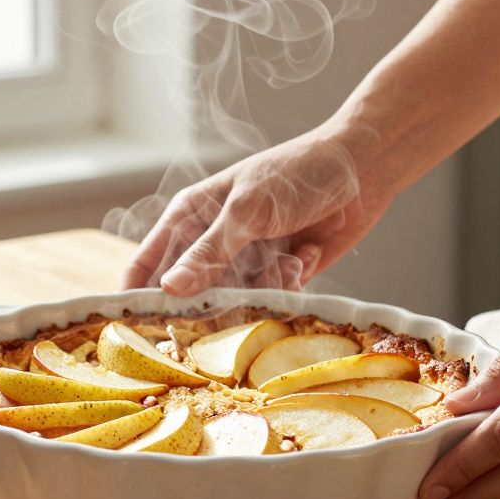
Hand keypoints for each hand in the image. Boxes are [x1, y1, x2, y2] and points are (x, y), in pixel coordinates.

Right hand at [122, 123, 392, 295]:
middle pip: (191, 293)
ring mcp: (247, 260)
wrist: (363, 170)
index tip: (136, 329)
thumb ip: (208, 253)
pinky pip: (269, 300)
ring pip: (233, 301)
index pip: (148, 262)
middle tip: (239, 293)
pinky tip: (305, 256)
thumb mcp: (247, 211)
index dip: (137, 295)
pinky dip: (288, 284)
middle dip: (214, 300)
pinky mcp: (279, 274)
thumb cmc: (297, 173)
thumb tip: (169, 288)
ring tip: (287, 257)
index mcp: (191, 216)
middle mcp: (214, 241)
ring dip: (261, 287)